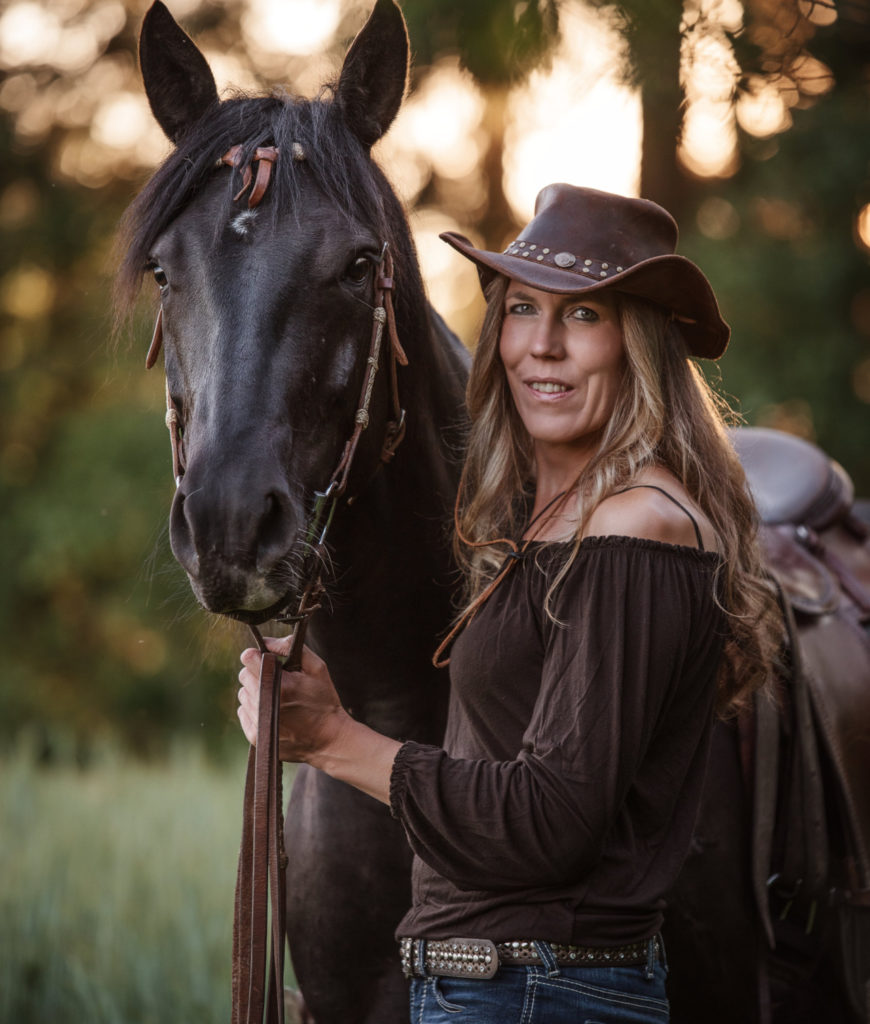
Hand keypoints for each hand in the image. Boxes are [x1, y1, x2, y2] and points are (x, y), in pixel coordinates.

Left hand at [237, 638, 350, 764]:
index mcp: (280, 684)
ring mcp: (259, 721)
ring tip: (276, 699)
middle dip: (258, 674)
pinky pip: (243, 712)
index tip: (267, 660)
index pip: (248, 658)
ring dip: (255, 692)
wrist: (328, 740)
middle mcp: (265, 703)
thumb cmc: (324, 701)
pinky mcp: (255, 736)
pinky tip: (272, 712)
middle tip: (278, 682)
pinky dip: (254, 710)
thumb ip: (290, 647)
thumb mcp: (317, 668)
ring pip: (243, 694)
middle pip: (244, 675)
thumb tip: (265, 641)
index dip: (257, 656)